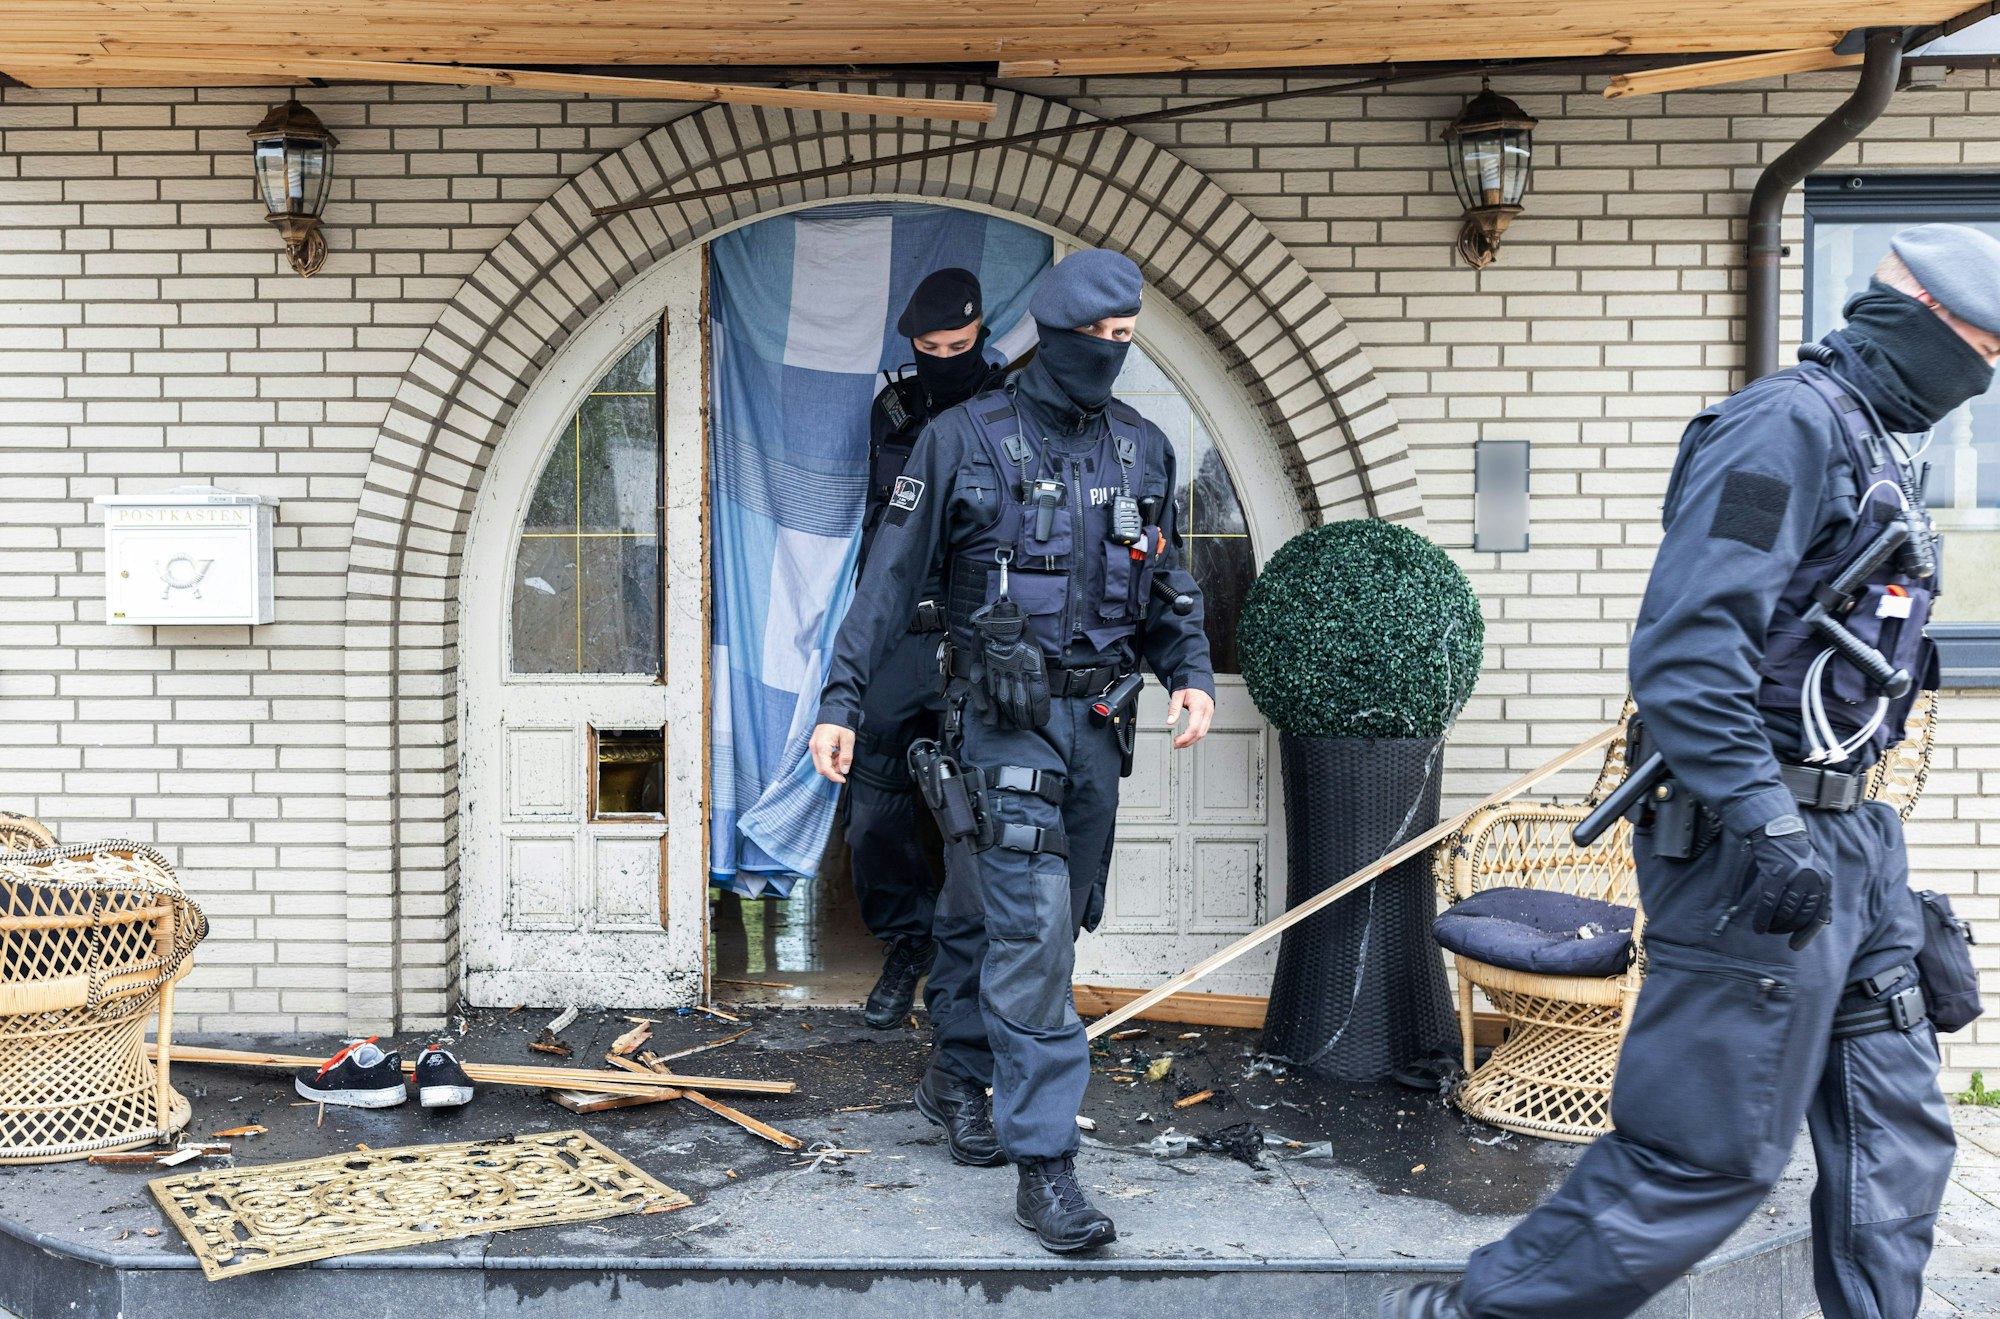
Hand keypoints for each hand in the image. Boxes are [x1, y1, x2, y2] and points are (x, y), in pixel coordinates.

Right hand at [810, 723, 855, 783]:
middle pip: (821, 769)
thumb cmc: (841, 722)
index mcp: (821, 746)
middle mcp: (814, 748)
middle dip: (834, 770)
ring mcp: (813, 746)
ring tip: (842, 755)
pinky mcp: (815, 745)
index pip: (825, 769)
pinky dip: (830, 759)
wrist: (834, 710)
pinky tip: (837, 752)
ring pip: (821, 764)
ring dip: (832, 764)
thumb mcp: (848, 739)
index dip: (834, 777)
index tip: (843, 780)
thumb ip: (846, 756)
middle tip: (844, 764)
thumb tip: (844, 770)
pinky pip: (820, 758)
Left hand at [1167, 688, 1214, 749]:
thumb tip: (1169, 721)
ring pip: (1203, 733)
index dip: (1185, 738)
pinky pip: (1204, 728)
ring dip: (1192, 740)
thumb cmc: (1189, 684)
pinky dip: (1196, 735)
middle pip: (1200, 733)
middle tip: (1176, 745)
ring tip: (1180, 742)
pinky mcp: (1209, 715)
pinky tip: (1188, 737)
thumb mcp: (1178, 694)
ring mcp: (1209, 714)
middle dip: (1188, 742)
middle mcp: (1207, 711)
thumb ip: (1174, 709)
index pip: (1194, 728)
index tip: (1176, 742)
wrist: (1198, 678)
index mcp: (1199, 706)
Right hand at [1744, 815, 1830, 950]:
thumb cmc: (1794, 853)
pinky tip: (1757, 926)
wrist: (1776, 829)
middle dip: (1786, 928)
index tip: (1795, 946)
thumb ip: (1819, 893)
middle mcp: (1812, 880)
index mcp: (1824, 880)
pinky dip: (1762, 918)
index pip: (1819, 916)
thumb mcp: (1815, 871)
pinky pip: (1768, 904)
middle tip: (1775, 932)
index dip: (1807, 934)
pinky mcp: (1774, 875)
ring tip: (1766, 929)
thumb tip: (1825, 921)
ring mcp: (1794, 877)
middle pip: (1799, 916)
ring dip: (1774, 925)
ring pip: (1784, 912)